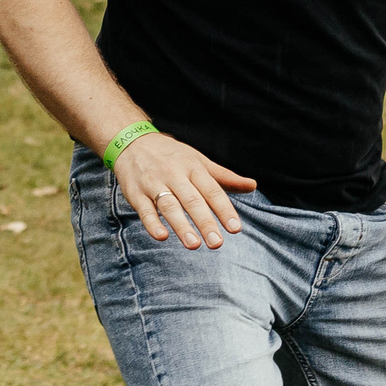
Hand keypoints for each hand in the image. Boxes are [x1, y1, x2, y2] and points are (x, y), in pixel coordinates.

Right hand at [111, 131, 256, 249]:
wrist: (132, 141)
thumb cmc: (172, 155)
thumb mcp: (199, 161)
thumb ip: (224, 177)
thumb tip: (253, 186)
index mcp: (193, 167)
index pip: (212, 190)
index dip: (224, 209)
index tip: (235, 229)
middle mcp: (174, 174)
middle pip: (192, 200)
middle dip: (205, 222)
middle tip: (217, 243)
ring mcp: (153, 183)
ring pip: (169, 205)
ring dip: (181, 226)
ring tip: (193, 245)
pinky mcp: (135, 193)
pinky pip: (144, 209)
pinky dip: (152, 223)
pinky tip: (162, 237)